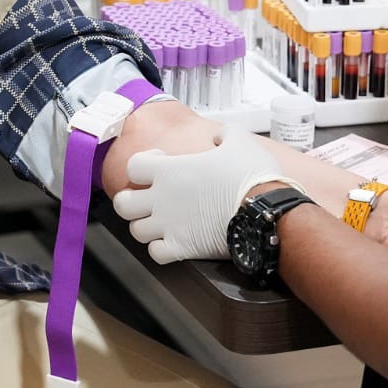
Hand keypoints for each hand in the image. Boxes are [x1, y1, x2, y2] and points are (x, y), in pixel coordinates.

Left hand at [112, 126, 294, 263]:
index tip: (159, 162)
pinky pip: (156, 254)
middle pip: (123, 203)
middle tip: (147, 198)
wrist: (265, 210)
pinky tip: (172, 242)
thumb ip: (224, 134)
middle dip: (131, 200)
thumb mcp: (240, 140)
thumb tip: (220, 136)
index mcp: (170, 170)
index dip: (143, 163)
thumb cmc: (251, 176)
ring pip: (135, 231)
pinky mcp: (182, 248)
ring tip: (161, 222)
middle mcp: (162, 199)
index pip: (132, 166)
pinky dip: (160, 249)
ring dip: (145, 226)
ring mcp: (169, 225)